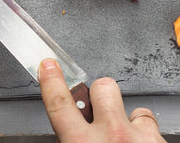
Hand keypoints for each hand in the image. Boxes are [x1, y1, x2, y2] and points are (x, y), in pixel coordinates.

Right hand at [39, 59, 165, 142]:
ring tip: (124, 138)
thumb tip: (66, 130)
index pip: (60, 103)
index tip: (49, 64)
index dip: (52, 80)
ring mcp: (139, 139)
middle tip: (100, 114)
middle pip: (103, 88)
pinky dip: (144, 135)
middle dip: (100, 95)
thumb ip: (70, 139)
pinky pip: (149, 125)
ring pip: (133, 108)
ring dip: (125, 119)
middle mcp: (112, 138)